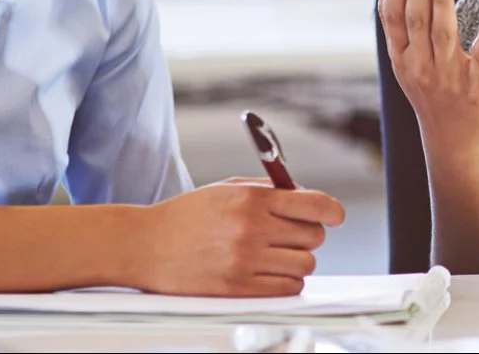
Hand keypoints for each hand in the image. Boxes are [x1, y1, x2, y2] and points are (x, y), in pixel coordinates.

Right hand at [133, 179, 344, 296]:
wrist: (144, 245)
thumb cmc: (186, 216)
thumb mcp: (226, 189)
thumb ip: (268, 190)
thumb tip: (306, 197)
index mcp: (251, 199)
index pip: (315, 205)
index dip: (331, 211)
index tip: (334, 216)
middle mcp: (252, 229)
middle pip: (314, 236)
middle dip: (307, 235)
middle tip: (289, 235)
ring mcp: (245, 261)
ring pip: (305, 265)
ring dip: (296, 261)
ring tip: (274, 256)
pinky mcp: (238, 289)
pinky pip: (287, 289)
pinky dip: (285, 282)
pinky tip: (268, 273)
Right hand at [375, 0, 478, 167]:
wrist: (456, 147)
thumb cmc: (432, 94)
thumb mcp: (405, 59)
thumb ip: (394, 16)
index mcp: (402, 58)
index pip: (394, 19)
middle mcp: (422, 66)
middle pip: (417, 21)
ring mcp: (449, 77)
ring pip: (443, 33)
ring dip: (441, 1)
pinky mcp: (477, 86)